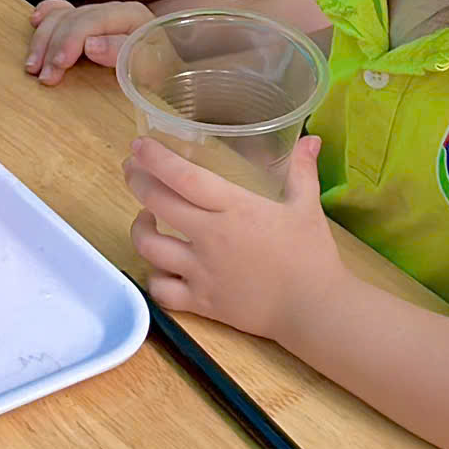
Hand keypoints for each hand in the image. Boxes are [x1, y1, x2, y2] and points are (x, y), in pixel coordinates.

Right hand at [25, 0, 152, 83]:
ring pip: (60, 15)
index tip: (57, 66)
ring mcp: (97, 14)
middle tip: (43, 77)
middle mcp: (111, 10)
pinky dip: (45, 15)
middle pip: (71, 19)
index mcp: (130, 16)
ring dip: (42, 40)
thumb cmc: (159, 71)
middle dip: (52, 47)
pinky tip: (34, 22)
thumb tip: (89, 45)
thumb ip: (121, 53)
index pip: (91, 21)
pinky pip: (60, 10)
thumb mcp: (149, 67)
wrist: (169, 70)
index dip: (69, 41)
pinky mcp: (87, 21)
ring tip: (33, 66)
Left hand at [123, 135, 342, 338]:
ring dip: (139, 228)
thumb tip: (311, 139)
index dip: (156, 159)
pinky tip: (160, 265)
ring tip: (145, 217)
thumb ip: (302, 171)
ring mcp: (201, 271)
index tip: (139, 145)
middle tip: (134, 171)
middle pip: (157, 203)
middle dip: (137, 181)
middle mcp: (210, 237)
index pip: (184, 177)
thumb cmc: (312, 255)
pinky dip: (154, 277)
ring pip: (148, 246)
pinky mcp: (201, 302)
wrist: (314, 309)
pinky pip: (161, 290)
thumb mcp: (307, 207)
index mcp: (234, 209)